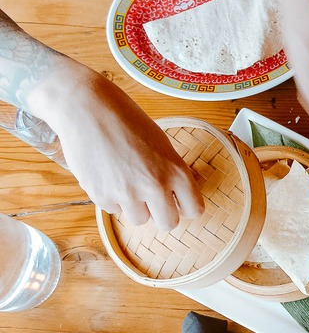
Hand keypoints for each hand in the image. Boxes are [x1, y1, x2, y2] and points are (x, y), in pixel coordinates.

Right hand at [27, 58, 203, 229]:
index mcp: (176, 171)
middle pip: (168, 224)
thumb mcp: (163, 145)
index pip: (195, 210)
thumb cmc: (128, 122)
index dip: (184, 206)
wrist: (89, 109)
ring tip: (125, 180)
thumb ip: (172, 173)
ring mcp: (127, 193)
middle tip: (152, 200)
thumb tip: (178, 198)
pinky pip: (113, 210)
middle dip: (161, 214)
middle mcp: (155, 186)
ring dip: (134, 206)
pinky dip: (111, 198)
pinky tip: (107, 174)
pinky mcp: (101, 196)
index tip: (177, 201)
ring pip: (139, 220)